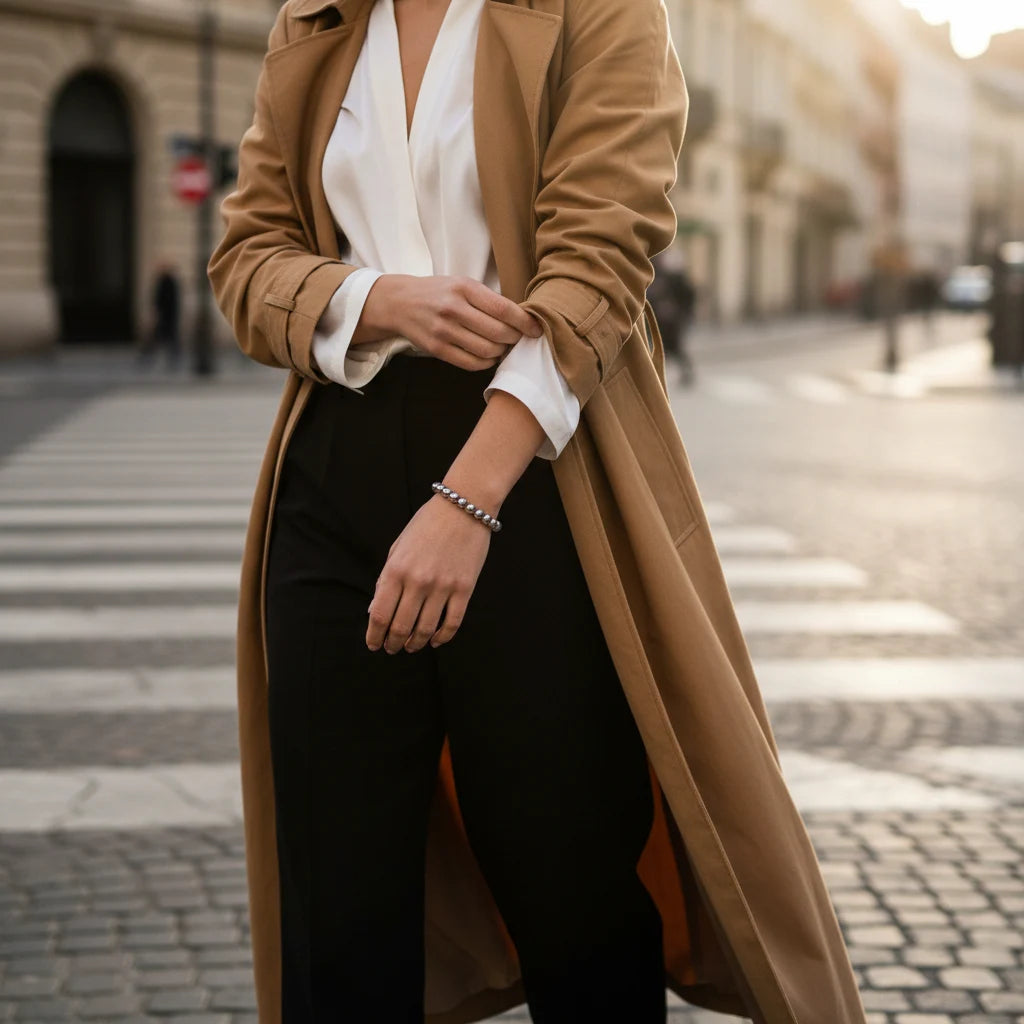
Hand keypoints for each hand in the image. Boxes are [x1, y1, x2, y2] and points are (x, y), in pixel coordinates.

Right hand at [361, 274, 543, 371]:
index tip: (535, 329)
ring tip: (502, 347)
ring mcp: (444, 331)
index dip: (524, 322)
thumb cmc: (439, 293)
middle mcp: (454, 309)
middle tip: (516, 338)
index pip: (504, 309)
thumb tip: (522, 319)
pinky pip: (471, 363)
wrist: (400, 303)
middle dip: (514, 339)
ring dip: (501, 352)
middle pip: (498, 333)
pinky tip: (488, 355)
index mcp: (464, 288)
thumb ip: (488, 299)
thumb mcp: (462, 284)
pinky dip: (486, 362)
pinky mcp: (437, 349)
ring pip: (487, 351)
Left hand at [366, 494, 493, 653]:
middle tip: (391, 649)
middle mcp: (417, 582)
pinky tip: (436, 641)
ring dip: (416, 643)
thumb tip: (376, 610)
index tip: (373, 644)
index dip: (374, 635)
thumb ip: (386, 579)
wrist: (463, 507)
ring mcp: (442, 587)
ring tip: (411, 647)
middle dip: (393, 643)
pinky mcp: (464, 589)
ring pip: (426, 629)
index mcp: (396, 570)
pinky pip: (452, 622)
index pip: (379, 614)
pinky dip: (443, 637)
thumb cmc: (427, 524)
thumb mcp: (398, 547)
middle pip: (400, 626)